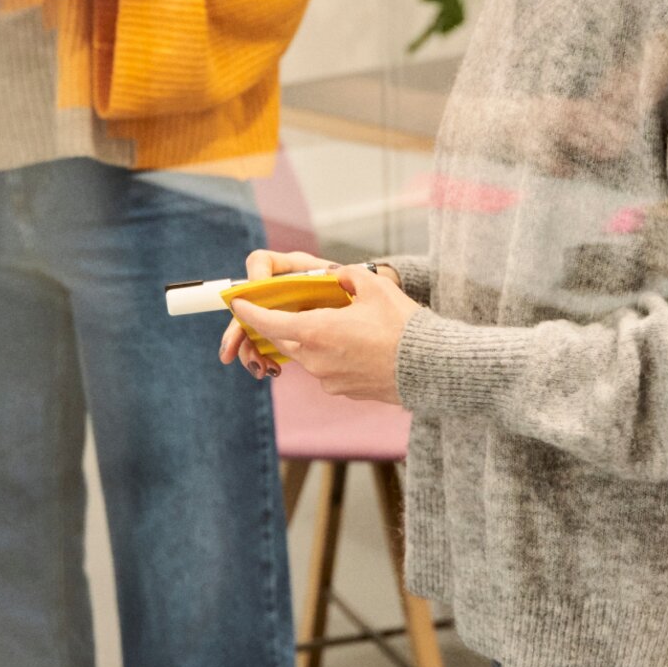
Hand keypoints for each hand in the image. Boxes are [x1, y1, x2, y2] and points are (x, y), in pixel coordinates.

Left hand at [228, 262, 417, 402]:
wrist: (430, 368)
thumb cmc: (403, 325)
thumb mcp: (374, 287)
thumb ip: (346, 276)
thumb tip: (333, 275)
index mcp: (316, 331)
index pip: (268, 322)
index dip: (249, 312)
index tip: (237, 303)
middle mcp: (315, 359)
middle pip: (283, 339)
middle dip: (278, 324)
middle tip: (280, 308)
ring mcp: (328, 379)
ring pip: (305, 355)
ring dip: (309, 339)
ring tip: (333, 323)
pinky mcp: (343, 390)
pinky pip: (325, 369)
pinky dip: (329, 355)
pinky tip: (353, 345)